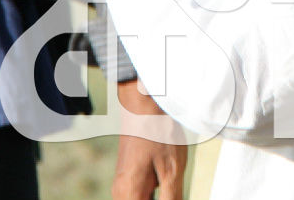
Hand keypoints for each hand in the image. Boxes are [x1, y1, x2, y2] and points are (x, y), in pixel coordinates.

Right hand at [113, 78, 187, 199]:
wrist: (144, 104)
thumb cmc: (158, 133)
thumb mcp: (172, 170)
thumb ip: (171, 199)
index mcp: (129, 194)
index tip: (172, 194)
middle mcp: (121, 192)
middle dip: (163, 199)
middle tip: (173, 185)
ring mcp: (124, 184)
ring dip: (161, 196)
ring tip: (170, 176)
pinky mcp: (130, 176)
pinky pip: (143, 192)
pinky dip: (158, 190)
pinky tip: (168, 175)